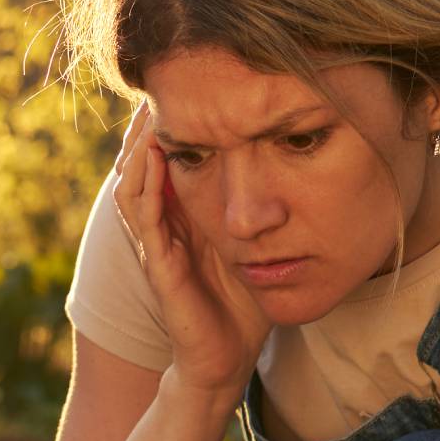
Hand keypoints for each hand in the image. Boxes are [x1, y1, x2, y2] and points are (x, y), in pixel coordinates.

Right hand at [113, 104, 271, 404]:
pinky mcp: (158, 266)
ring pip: (134, 182)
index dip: (175, 121)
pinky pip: (144, 216)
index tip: (192, 80)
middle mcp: (165, 225)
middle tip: (163, 80)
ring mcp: (157, 245)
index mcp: (185, 217)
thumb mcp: (260, 243)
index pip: (170, 158)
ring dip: (138, 145)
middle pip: (143, 161)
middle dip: (149, 122)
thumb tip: (306, 161)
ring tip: (151, 107)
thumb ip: (267, 206)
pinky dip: (146, 183)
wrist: (224, 361)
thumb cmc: (244, 305)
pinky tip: (154, 154)